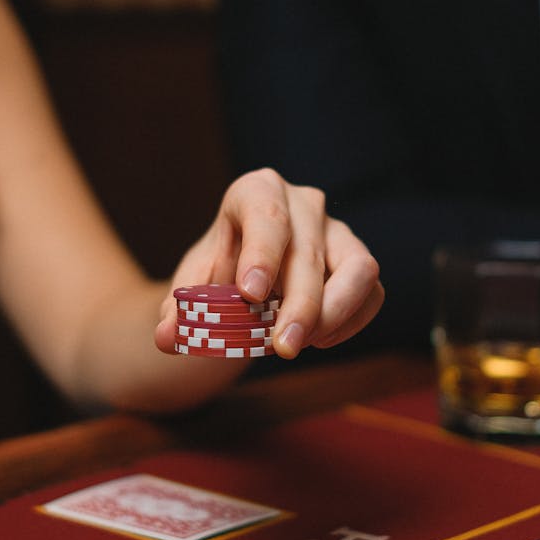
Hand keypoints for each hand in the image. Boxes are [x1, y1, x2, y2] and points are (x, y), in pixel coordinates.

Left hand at [155, 168, 383, 357]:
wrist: (240, 281)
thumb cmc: (216, 275)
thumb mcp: (190, 290)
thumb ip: (178, 313)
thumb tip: (168, 338)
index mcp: (255, 192)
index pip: (265, 212)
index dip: (261, 252)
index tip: (250, 293)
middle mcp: (303, 203)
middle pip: (309, 251)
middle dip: (299, 305)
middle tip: (281, 348)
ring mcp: (337, 231)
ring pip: (359, 268)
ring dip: (334, 313)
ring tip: (299, 344)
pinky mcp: (359, 264)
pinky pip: (371, 293)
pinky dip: (350, 322)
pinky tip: (318, 341)